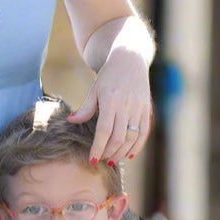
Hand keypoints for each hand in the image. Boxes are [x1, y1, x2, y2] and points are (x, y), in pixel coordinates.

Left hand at [68, 47, 151, 163]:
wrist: (130, 59)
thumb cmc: (108, 76)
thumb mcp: (95, 90)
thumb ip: (86, 108)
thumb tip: (72, 121)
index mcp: (110, 101)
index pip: (104, 131)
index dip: (98, 147)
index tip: (92, 159)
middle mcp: (126, 106)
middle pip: (118, 137)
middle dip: (109, 153)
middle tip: (101, 160)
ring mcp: (139, 108)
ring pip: (132, 137)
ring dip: (122, 152)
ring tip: (113, 159)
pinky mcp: (147, 110)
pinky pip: (144, 133)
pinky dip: (137, 146)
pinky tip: (129, 154)